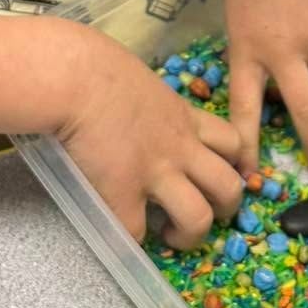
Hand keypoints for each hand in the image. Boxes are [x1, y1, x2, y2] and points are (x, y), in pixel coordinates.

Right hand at [56, 30, 243, 248]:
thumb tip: (137, 113)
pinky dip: (133, 240)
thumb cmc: (95, 67)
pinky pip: (137, 233)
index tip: (215, 176)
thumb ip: (152, 104)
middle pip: (230, 187)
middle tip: (204, 212)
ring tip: (171, 234)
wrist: (74, 78)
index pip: (233, 143)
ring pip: (199, 218)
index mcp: (185, 119)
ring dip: (190, 235)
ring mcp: (156, 173)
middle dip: (225, 209)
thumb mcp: (142, 81)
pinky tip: (122, 230)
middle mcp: (181, 149)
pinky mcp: (123, 194)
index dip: (233, 164)